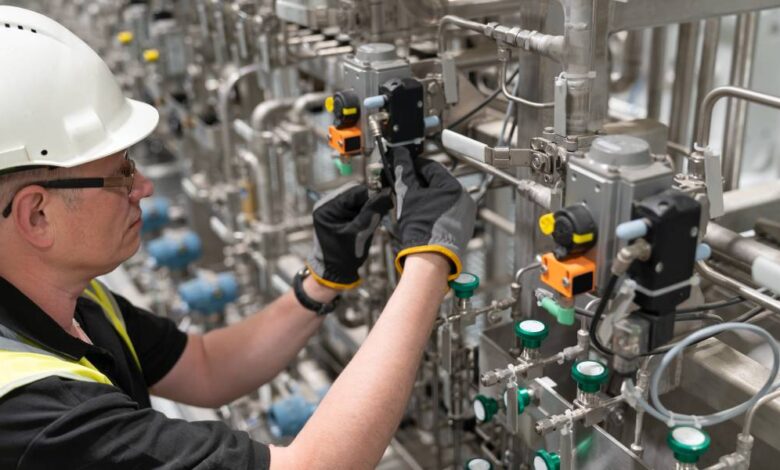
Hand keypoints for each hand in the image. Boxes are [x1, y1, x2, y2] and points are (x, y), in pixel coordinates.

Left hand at [307, 182, 392, 288]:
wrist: (334, 272)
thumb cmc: (343, 256)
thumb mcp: (360, 233)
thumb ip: (372, 212)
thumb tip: (385, 194)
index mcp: (327, 208)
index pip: (354, 192)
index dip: (372, 195)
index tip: (386, 201)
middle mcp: (326, 205)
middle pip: (355, 193)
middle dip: (369, 202)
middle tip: (380, 214)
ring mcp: (331, 209)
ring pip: (356, 200)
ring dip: (367, 208)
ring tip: (370, 224)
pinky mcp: (337, 214)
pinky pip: (354, 207)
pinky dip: (363, 213)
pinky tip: (365, 224)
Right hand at [390, 146, 475, 279]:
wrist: (430, 259)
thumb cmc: (421, 229)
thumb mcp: (407, 196)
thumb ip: (403, 173)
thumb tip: (399, 156)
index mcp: (453, 186)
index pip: (431, 166)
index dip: (414, 166)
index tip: (403, 168)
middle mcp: (464, 197)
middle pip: (438, 182)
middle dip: (420, 183)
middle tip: (405, 188)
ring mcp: (466, 213)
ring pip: (443, 197)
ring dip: (428, 197)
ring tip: (412, 205)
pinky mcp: (464, 226)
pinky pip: (448, 211)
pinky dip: (436, 210)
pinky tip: (423, 218)